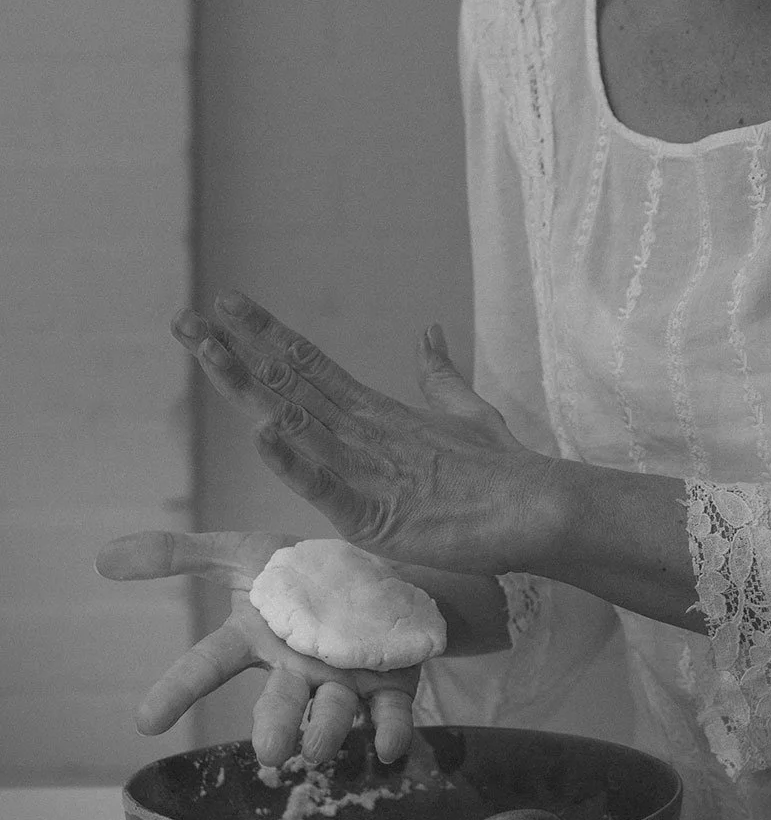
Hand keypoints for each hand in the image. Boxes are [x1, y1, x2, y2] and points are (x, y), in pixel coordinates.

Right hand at [95, 530, 420, 765]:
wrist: (374, 576)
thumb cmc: (299, 572)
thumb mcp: (240, 553)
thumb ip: (179, 555)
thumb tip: (102, 557)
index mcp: (256, 641)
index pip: (208, 665)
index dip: (177, 690)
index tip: (146, 720)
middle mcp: (296, 670)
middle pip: (279, 702)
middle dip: (273, 727)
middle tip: (268, 751)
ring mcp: (342, 681)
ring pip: (333, 712)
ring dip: (327, 731)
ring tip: (317, 748)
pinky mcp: (389, 685)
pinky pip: (390, 713)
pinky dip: (391, 731)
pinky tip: (391, 747)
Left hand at [171, 292, 550, 572]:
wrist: (538, 507)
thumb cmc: (503, 468)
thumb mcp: (466, 412)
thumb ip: (438, 374)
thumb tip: (429, 331)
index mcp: (377, 411)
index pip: (309, 365)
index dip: (264, 335)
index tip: (226, 305)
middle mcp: (364, 429)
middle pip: (286, 383)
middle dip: (233, 352)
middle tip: (185, 320)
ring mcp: (368, 467)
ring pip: (294, 420)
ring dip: (246, 387)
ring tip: (205, 352)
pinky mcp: (377, 514)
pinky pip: (327, 485)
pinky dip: (294, 461)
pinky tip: (263, 435)